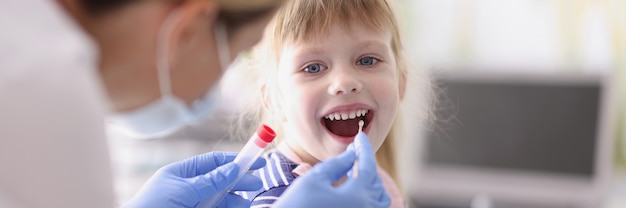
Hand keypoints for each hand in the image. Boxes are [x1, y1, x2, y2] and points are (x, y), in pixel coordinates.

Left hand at [123, 152, 265, 207]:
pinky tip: (238, 206)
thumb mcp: (182, 190)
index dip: (235, 160)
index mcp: (182, 173)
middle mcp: (189, 188)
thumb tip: (232, 169)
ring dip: (236, 199)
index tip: (255, 160)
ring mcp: (193, 204)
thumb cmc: (150, 206)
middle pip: (221, 181)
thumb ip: (208, 181)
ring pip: (222, 200)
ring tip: (247, 202)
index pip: (213, 162)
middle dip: (239, 181)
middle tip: (257, 183)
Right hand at [273, 132, 390, 207]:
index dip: (365, 148)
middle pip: (376, 183)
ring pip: (379, 199)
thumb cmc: (296, 205)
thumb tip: (352, 154)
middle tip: (355, 149)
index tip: (360, 136)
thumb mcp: (314, 180)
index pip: (369, 166)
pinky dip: (367, 195)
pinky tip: (352, 186)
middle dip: (368, 163)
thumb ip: (337, 164)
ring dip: (371, 182)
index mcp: (357, 197)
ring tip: (355, 168)